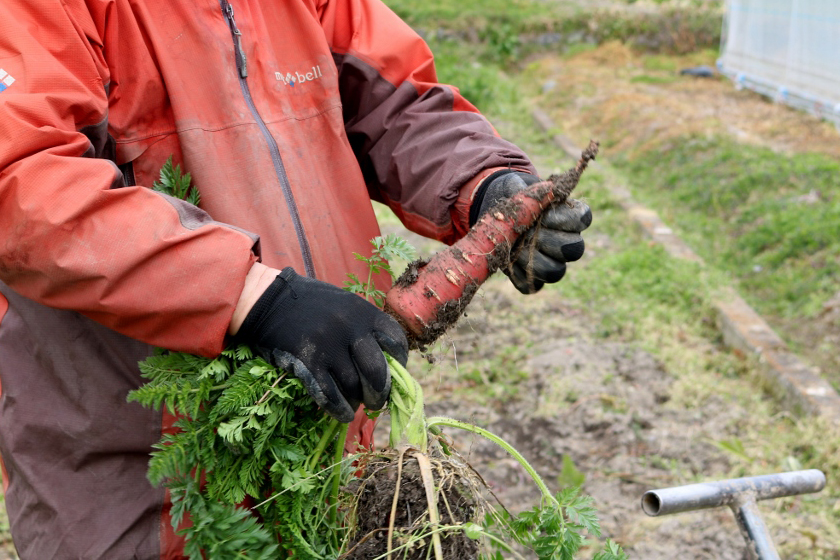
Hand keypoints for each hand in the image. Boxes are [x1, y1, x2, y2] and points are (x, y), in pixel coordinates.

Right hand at [234, 268, 408, 422]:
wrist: (269, 300)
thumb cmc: (311, 304)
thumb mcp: (345, 305)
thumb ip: (365, 328)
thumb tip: (387, 362)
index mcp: (363, 312)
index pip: (395, 341)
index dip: (399, 363)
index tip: (394, 373)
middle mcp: (350, 328)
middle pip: (377, 371)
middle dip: (380, 392)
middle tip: (376, 400)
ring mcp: (328, 346)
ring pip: (353, 387)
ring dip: (357, 401)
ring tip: (355, 405)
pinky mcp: (308, 362)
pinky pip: (330, 395)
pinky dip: (339, 409)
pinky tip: (342, 413)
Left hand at [471, 170, 591, 293]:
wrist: (499, 216)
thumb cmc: (517, 201)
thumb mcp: (523, 190)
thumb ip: (536, 192)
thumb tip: (548, 191)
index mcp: (572, 218)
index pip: (582, 220)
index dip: (563, 219)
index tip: (543, 214)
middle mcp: (568, 244)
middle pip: (574, 250)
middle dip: (549, 240)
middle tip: (529, 231)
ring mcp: (552, 263)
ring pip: (555, 272)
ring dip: (533, 259)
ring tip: (517, 245)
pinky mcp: (532, 279)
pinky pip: (530, 285)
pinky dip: (516, 273)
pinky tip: (507, 259)